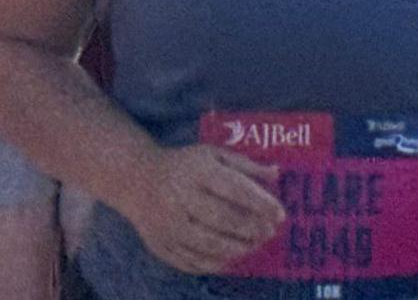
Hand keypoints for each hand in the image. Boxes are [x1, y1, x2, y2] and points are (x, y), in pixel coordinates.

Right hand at [120, 143, 287, 276]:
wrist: (136, 180)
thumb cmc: (185, 166)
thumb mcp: (213, 154)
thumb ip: (245, 165)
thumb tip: (277, 174)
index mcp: (196, 171)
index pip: (235, 189)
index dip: (261, 203)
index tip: (280, 213)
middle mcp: (180, 198)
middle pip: (224, 219)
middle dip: (252, 229)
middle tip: (270, 231)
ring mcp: (168, 225)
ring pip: (209, 245)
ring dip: (238, 248)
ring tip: (255, 244)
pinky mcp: (161, 246)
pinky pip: (192, 261)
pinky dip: (216, 263)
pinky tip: (232, 257)